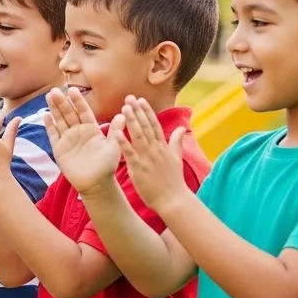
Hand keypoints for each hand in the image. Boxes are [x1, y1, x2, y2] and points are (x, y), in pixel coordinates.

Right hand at [44, 87, 120, 193]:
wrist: (96, 183)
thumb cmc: (107, 166)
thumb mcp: (114, 146)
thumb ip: (117, 130)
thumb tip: (124, 114)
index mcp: (91, 129)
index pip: (83, 111)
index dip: (78, 101)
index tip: (72, 89)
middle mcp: (78, 131)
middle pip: (69, 113)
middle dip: (62, 102)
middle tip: (55, 90)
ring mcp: (68, 139)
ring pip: (60, 120)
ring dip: (54, 109)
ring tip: (48, 95)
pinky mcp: (59, 149)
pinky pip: (53, 135)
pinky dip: (49, 125)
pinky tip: (45, 115)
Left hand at [111, 95, 191, 212]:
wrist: (173, 199)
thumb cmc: (173, 181)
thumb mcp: (177, 158)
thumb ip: (176, 142)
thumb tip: (182, 128)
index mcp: (163, 147)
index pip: (154, 125)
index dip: (147, 111)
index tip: (140, 100)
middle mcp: (155, 149)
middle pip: (145, 126)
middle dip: (137, 111)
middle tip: (129, 97)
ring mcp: (147, 158)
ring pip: (138, 135)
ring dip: (131, 121)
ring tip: (124, 108)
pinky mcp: (139, 168)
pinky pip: (129, 153)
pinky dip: (123, 142)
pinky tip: (115, 132)